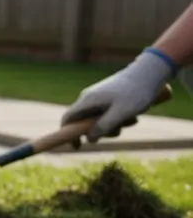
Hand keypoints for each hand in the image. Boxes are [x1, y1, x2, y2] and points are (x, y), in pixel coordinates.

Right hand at [61, 49, 175, 141]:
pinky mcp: (109, 95)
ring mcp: (99, 96)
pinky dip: (118, 117)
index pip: (67, 119)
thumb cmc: (136, 92)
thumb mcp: (121, 113)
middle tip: (118, 132)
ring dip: (113, 125)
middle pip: (84, 121)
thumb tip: (89, 139)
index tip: (77, 146)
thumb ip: (104, 126)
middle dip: (99, 131)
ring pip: (99, 118)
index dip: (67, 133)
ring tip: (131, 120)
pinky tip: (133, 114)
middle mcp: (89, 98)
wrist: (150, 71)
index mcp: (88, 100)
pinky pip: (108, 112)